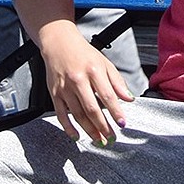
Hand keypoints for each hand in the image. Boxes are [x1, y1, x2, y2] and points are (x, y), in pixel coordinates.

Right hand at [38, 20, 133, 143]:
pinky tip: (77, 136)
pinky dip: (68, 127)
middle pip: (92, 109)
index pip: (107, 96)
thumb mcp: (104, 63)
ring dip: (89, 130)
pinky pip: (61, 114)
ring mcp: (65, 88)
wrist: (58, 43)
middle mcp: (78, 79)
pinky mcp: (54, 93)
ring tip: (99, 140)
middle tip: (111, 138)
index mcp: (93, 70)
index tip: (122, 123)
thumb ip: (117, 82)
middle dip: (103, 126)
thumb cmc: (83, 53)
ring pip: (77, 114)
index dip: (115, 112)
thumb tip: (129, 98)